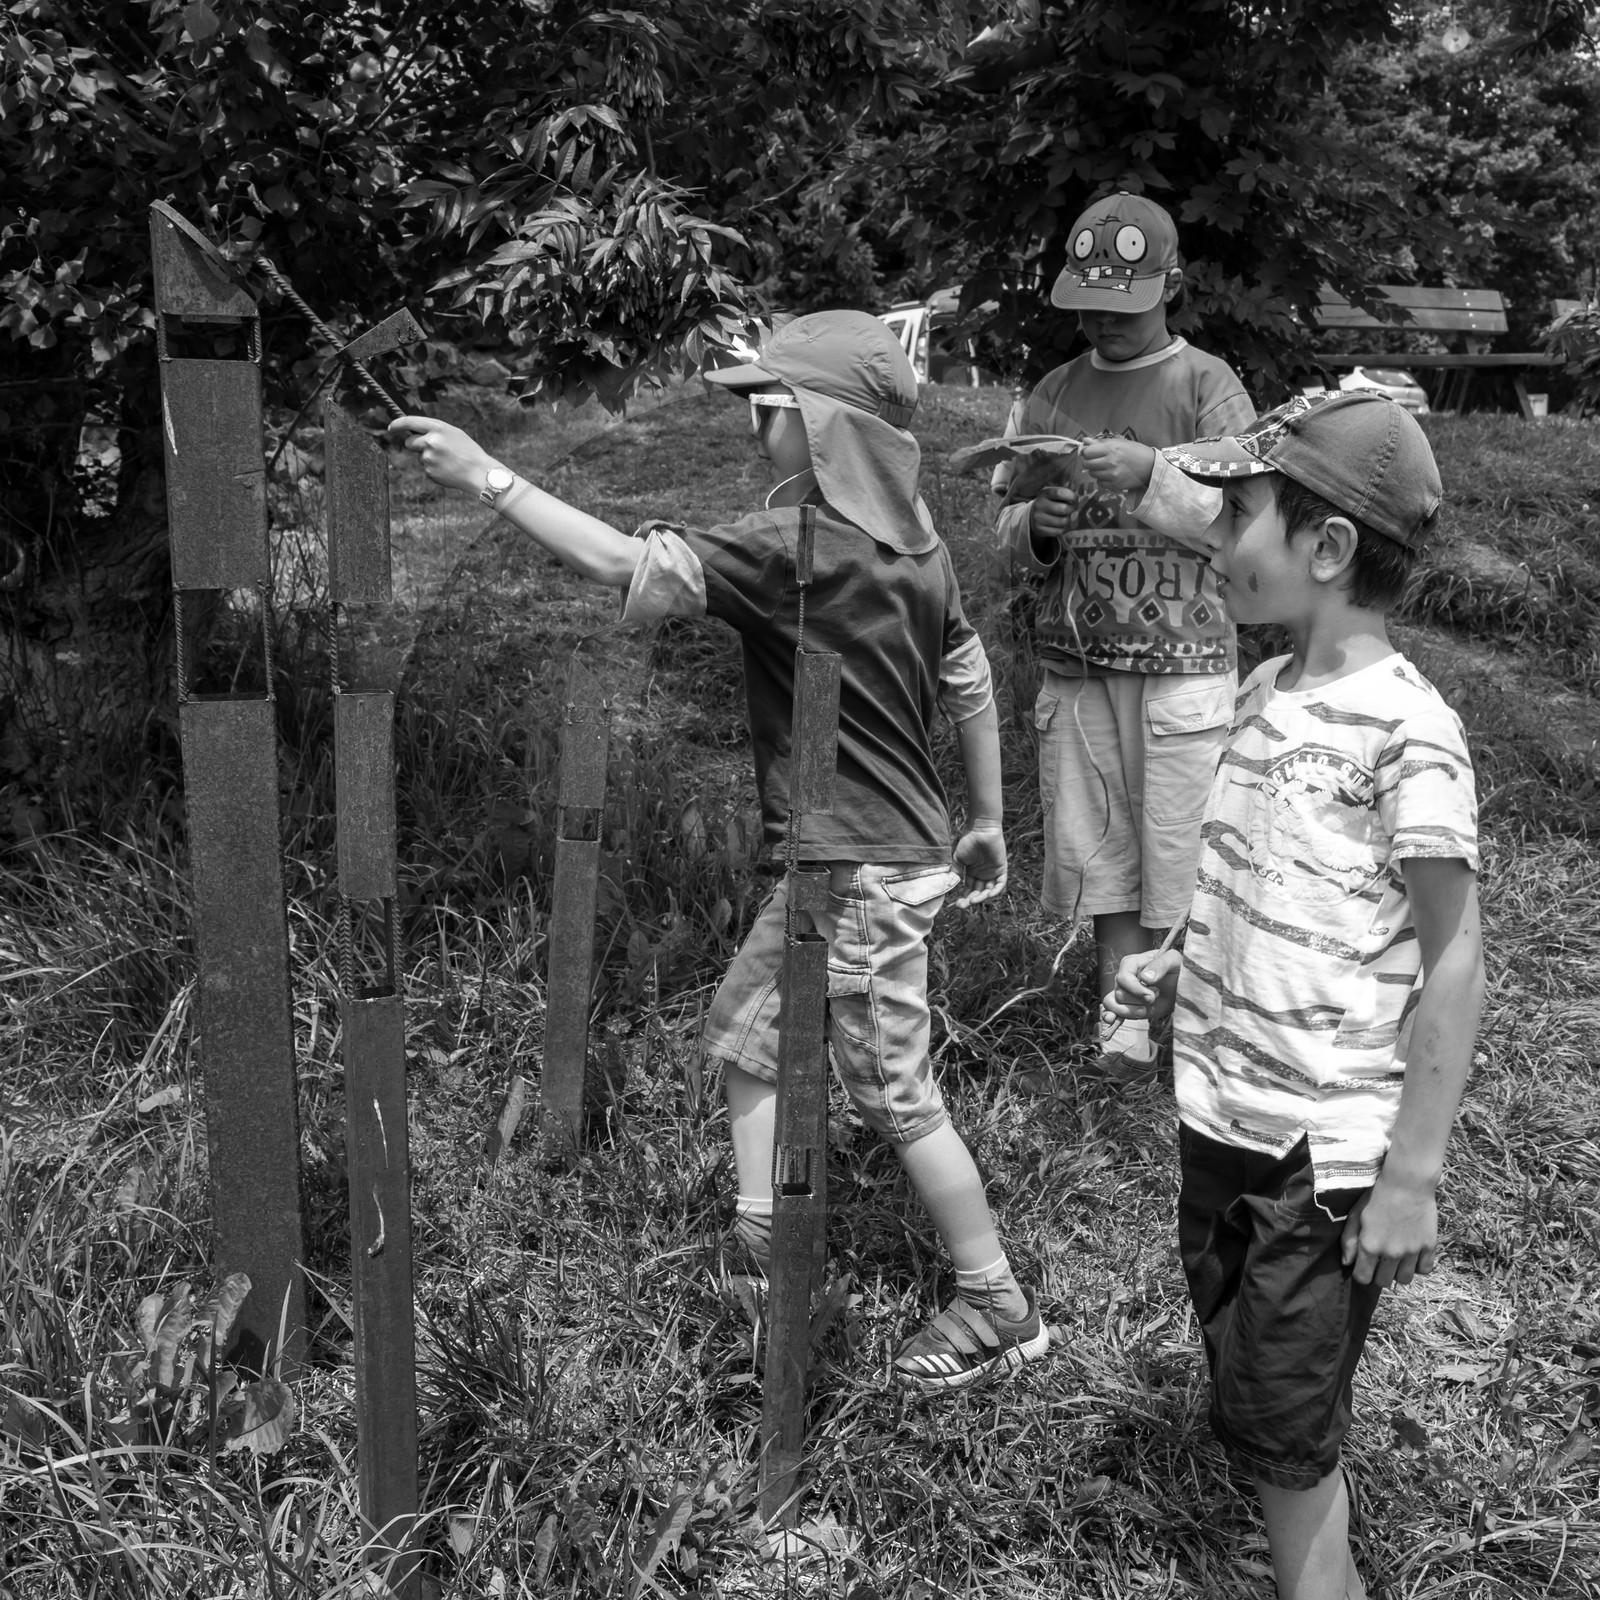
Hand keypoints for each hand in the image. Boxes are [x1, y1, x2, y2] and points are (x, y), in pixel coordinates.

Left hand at [389, 415, 500, 496]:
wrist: (478, 472)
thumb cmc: (468, 451)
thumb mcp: (453, 434)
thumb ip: (435, 431)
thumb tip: (415, 433)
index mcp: (438, 428)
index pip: (410, 422)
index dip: (397, 424)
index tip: (390, 428)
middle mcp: (431, 441)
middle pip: (409, 443)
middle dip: (415, 446)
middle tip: (432, 450)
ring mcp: (429, 457)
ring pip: (419, 457)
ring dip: (429, 459)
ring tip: (447, 461)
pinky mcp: (429, 471)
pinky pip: (426, 468)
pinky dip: (435, 469)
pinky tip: (448, 469)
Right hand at [950, 822, 1006, 908]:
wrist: (981, 829)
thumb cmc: (969, 841)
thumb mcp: (959, 858)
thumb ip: (956, 872)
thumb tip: (949, 885)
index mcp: (973, 873)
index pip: (969, 890)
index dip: (964, 898)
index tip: (958, 905)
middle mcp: (983, 875)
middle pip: (978, 893)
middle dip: (971, 900)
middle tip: (964, 905)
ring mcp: (993, 873)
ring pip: (989, 891)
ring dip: (982, 898)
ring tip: (973, 901)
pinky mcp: (1002, 869)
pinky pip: (1000, 884)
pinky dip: (995, 891)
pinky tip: (987, 895)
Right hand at [1028, 483, 1078, 538]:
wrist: (1034, 516)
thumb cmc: (1050, 503)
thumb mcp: (1054, 495)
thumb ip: (1065, 491)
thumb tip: (1080, 491)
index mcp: (1044, 494)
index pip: (1059, 493)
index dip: (1071, 496)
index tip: (1075, 499)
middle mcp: (1039, 505)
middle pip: (1063, 509)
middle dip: (1072, 509)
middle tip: (1072, 509)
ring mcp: (1038, 518)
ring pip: (1063, 522)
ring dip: (1068, 520)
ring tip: (1065, 517)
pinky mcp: (1040, 530)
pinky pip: (1059, 531)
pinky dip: (1062, 529)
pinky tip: (1059, 525)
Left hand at [1079, 437, 1155, 494]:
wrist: (1151, 466)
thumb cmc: (1136, 452)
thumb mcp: (1120, 442)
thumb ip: (1100, 442)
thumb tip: (1084, 441)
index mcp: (1111, 448)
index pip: (1087, 452)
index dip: (1087, 452)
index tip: (1091, 452)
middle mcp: (1110, 461)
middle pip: (1087, 464)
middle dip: (1090, 461)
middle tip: (1099, 460)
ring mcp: (1112, 474)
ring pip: (1092, 474)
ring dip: (1096, 470)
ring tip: (1106, 467)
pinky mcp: (1115, 485)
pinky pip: (1099, 483)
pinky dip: (1102, 479)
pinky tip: (1111, 474)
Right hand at [1101, 948, 1180, 1025]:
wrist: (1181, 987)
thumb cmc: (1177, 969)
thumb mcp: (1174, 961)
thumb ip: (1161, 964)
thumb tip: (1145, 978)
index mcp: (1132, 963)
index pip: (1123, 977)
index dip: (1135, 989)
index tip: (1151, 996)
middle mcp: (1124, 977)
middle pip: (1119, 993)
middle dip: (1137, 1001)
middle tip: (1154, 999)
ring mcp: (1124, 992)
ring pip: (1114, 1004)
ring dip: (1132, 1011)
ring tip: (1146, 1008)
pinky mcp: (1126, 1006)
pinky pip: (1110, 1010)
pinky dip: (1109, 1016)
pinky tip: (1112, 1020)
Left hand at [1340, 1172, 1438, 1287]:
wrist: (1406, 1183)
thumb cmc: (1376, 1196)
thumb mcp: (1356, 1214)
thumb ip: (1349, 1240)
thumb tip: (1347, 1263)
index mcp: (1370, 1245)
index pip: (1363, 1278)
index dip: (1361, 1273)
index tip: (1364, 1265)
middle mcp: (1391, 1253)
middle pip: (1383, 1281)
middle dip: (1379, 1274)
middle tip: (1380, 1261)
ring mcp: (1412, 1251)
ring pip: (1404, 1279)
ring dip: (1398, 1272)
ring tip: (1396, 1259)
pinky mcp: (1429, 1246)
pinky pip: (1425, 1270)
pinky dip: (1418, 1266)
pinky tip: (1413, 1255)